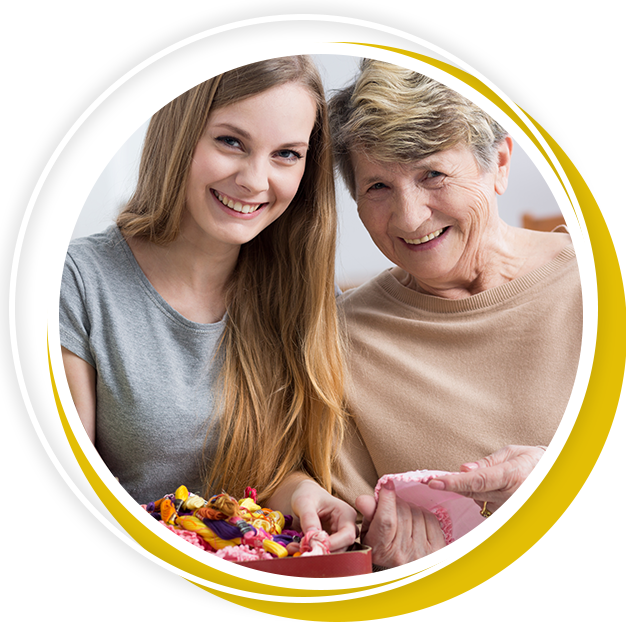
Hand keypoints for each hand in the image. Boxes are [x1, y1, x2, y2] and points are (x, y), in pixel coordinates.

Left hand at [278, 478, 357, 551]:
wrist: (306, 497)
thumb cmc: (308, 495)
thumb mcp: (304, 502)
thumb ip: (308, 517)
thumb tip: (312, 536)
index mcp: (346, 514)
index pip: (347, 535)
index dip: (333, 544)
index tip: (313, 546)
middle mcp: (348, 527)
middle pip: (343, 548)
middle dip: (322, 551)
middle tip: (300, 549)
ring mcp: (341, 537)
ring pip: (334, 554)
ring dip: (316, 554)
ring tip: (294, 548)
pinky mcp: (333, 544)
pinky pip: (326, 553)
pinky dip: (313, 553)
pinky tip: (298, 549)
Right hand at [355, 481, 445, 567]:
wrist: (402, 575)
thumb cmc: (381, 551)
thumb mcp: (368, 535)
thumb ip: (368, 515)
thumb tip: (364, 498)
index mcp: (382, 551)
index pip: (386, 520)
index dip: (387, 499)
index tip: (387, 484)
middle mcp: (403, 554)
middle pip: (403, 512)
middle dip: (397, 502)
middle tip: (392, 505)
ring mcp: (422, 553)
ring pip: (417, 512)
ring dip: (410, 508)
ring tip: (403, 516)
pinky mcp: (437, 550)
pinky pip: (431, 519)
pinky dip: (423, 514)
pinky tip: (416, 520)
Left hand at [427, 445, 546, 511]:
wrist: (555, 478)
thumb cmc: (533, 461)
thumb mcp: (512, 453)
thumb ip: (487, 463)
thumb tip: (464, 469)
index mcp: (512, 476)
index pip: (476, 481)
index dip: (453, 482)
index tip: (433, 482)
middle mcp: (512, 496)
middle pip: (472, 493)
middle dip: (454, 486)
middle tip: (435, 480)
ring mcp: (511, 510)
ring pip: (478, 500)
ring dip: (472, 490)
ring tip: (491, 479)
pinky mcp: (509, 517)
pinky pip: (486, 507)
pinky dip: (483, 497)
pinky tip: (495, 489)